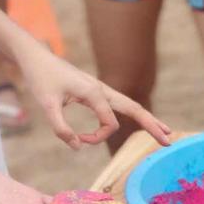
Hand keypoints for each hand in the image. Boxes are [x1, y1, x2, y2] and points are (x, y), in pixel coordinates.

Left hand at [16, 47, 171, 149]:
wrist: (35, 56)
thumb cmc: (40, 78)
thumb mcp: (46, 105)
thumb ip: (61, 128)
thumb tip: (77, 147)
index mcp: (95, 92)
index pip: (110, 124)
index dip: (97, 138)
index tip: (77, 139)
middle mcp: (103, 90)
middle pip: (135, 110)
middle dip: (151, 126)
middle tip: (168, 142)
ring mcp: (102, 90)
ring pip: (132, 106)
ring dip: (148, 120)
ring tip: (165, 132)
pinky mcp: (97, 91)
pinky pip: (122, 105)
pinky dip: (135, 114)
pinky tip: (144, 121)